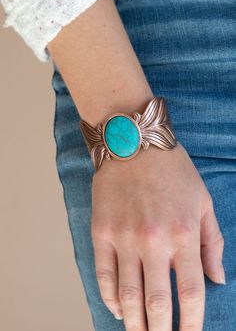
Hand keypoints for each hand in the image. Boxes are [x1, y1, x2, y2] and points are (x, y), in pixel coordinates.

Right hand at [91, 141, 224, 330]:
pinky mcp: (102, 231)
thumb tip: (218, 279)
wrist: (133, 143)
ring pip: (127, 296)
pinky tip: (117, 310)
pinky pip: (104, 275)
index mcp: (183, 233)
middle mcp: (153, 241)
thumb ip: (213, 243)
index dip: (192, 324)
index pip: (191, 293)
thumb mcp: (203, 201)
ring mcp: (123, 237)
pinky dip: (109, 298)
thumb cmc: (172, 170)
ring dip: (135, 323)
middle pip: (157, 303)